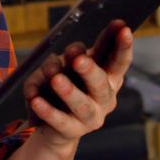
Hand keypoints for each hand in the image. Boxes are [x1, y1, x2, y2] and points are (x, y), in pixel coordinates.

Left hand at [27, 21, 133, 151]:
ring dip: (69, 92)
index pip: (119, 61)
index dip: (123, 46)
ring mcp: (89, 117)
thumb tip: (75, 51)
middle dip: (90, 71)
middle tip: (78, 59)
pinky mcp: (71, 131)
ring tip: (56, 79)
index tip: (124, 28)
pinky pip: (59, 120)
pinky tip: (36, 100)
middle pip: (101, 84)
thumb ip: (76, 54)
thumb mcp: (73, 64)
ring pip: (82, 105)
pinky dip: (48, 110)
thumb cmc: (69, 84)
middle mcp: (104, 98)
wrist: (55, 125)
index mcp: (110, 78)